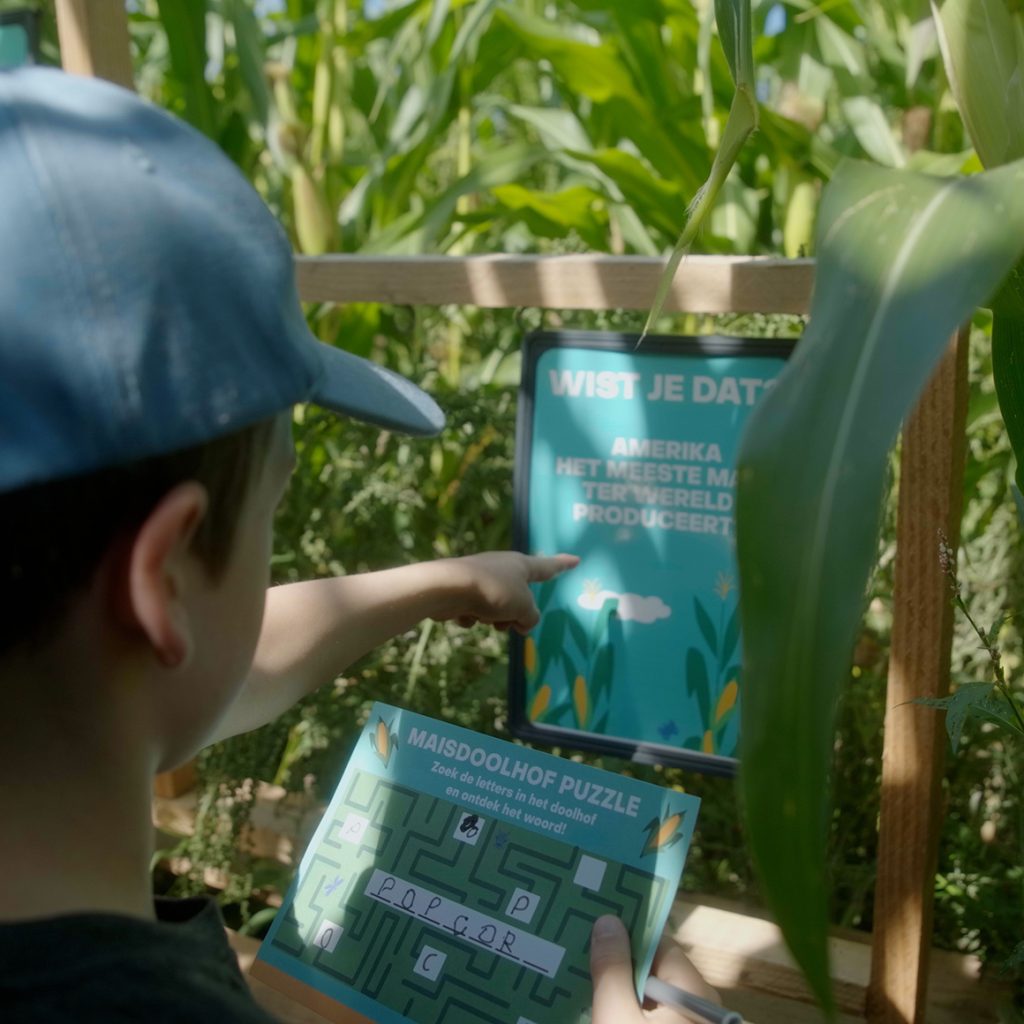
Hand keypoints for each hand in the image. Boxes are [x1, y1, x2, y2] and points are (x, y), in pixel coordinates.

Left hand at [434, 552, 578, 633]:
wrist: (448, 588)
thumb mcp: (524, 607)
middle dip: (515, 613)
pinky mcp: (461, 590)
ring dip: (494, 618)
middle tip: (511, 622)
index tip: (576, 560)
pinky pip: (475, 611)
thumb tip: (523, 622)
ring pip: (497, 608)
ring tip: (486, 618)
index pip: (548, 566)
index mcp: (521, 565)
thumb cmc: (494, 591)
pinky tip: (464, 615)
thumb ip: (531, 616)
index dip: (563, 565)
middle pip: (519, 597)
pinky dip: (471, 617)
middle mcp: (501, 568)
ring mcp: (480, 578)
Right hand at [591, 916, 720, 1023]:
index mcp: (695, 990)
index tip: (594, 921)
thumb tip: (608, 920)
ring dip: (623, 988)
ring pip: (654, 994)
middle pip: (656, 968)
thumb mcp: (617, 1017)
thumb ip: (612, 971)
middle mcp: (701, 1003)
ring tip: (585, 978)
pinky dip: (633, 1009)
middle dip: (621, 960)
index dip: (626, 932)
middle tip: (582, 950)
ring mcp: (692, 1022)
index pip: (659, 943)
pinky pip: (656, 1014)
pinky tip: (605, 1008)